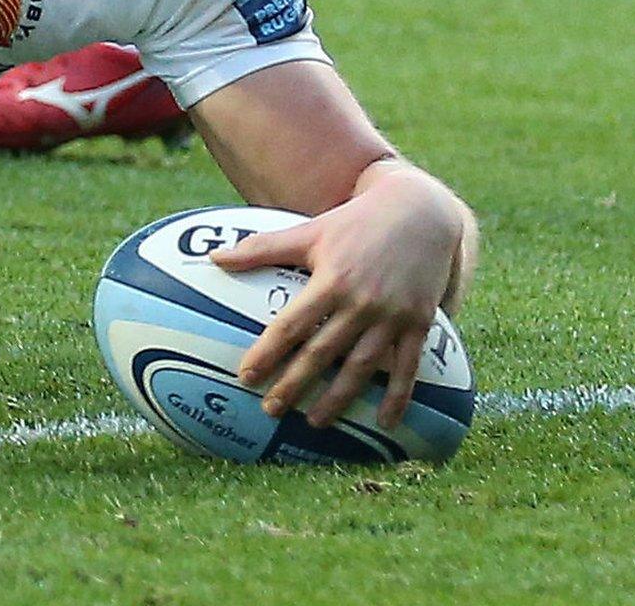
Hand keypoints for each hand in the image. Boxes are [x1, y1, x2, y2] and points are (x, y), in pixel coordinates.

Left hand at [210, 165, 468, 429]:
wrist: (420, 211)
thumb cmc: (354, 222)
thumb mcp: (308, 230)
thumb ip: (261, 247)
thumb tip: (214, 257)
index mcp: (331, 279)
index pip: (291, 324)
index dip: (267, 352)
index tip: (245, 376)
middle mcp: (362, 301)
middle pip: (322, 352)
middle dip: (295, 384)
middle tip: (271, 410)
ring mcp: (393, 315)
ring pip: (362, 366)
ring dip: (339, 399)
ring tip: (315, 422)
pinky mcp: (420, 322)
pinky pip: (408, 366)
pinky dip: (398, 397)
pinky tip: (384, 424)